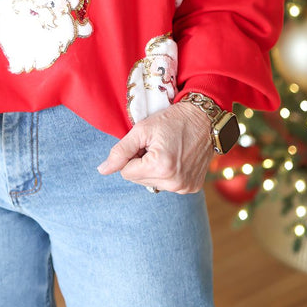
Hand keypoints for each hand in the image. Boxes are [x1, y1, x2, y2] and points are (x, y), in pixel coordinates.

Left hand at [97, 102, 213, 193]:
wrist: (205, 119)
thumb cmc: (172, 120)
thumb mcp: (142, 130)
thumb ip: (119, 151)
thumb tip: (102, 170)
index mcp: (160, 167)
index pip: (126, 172)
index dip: (132, 155)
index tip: (145, 143)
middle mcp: (174, 182)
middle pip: (138, 180)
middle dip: (141, 164)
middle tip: (156, 145)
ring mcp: (185, 187)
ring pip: (151, 184)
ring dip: (154, 169)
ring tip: (167, 151)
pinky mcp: (192, 188)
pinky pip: (168, 185)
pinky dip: (167, 173)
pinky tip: (176, 158)